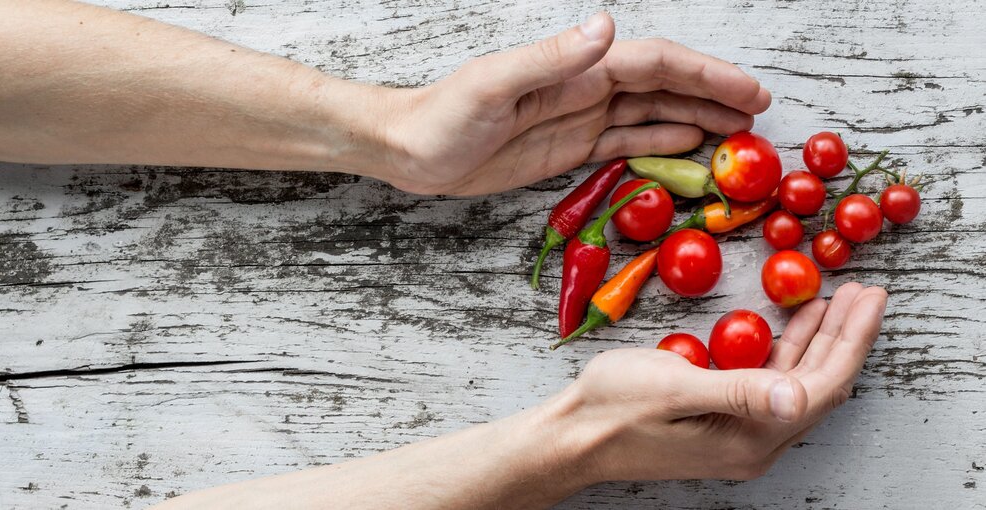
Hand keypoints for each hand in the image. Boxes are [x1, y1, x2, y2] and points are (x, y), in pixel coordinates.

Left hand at [376, 12, 770, 194]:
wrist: (410, 149)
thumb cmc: (442, 116)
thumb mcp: (492, 85)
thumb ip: (550, 58)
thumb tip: (606, 28)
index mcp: (575, 70)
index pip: (654, 65)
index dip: (705, 75)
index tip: (747, 93)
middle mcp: (585, 89)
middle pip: (665, 87)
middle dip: (714, 96)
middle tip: (760, 116)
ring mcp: (580, 118)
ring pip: (653, 115)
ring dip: (697, 120)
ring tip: (738, 134)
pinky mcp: (569, 149)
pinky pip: (626, 143)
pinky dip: (661, 144)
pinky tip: (688, 146)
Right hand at [546, 283, 886, 482]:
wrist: (572, 436)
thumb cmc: (612, 408)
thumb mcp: (672, 389)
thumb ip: (737, 392)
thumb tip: (797, 396)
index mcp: (748, 439)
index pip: (821, 387)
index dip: (850, 340)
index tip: (870, 299)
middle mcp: (753, 444)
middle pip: (818, 386)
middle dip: (844, 337)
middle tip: (865, 292)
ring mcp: (738, 437)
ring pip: (797, 385)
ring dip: (819, 342)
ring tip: (838, 300)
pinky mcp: (723, 425)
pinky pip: (771, 386)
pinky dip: (788, 351)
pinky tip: (792, 325)